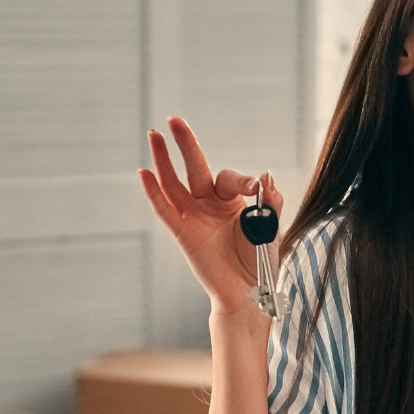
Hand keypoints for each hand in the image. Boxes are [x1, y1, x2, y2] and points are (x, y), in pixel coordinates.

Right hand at [138, 117, 280, 314]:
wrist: (249, 292)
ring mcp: (194, 217)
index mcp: (233, 200)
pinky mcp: (182, 234)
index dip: (242, 181)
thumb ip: (270, 203)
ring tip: (154, 135)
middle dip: (186, 144)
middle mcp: (210, 204)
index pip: (230, 179)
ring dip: (163, 159)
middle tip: (175, 120)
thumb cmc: (260, 261)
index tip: (256, 189)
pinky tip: (144, 172)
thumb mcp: (270, 228)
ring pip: (174, 183)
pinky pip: (165, 210)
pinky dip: (153, 192)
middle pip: (195, 168)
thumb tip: (266, 178)